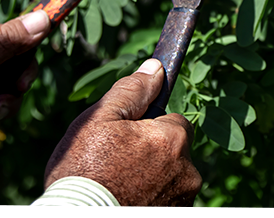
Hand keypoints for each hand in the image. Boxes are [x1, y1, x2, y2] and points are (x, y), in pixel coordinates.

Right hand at [44, 58, 201, 211]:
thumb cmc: (84, 170)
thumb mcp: (99, 120)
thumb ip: (131, 91)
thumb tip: (156, 68)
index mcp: (173, 138)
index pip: (174, 122)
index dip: (150, 128)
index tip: (128, 140)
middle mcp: (188, 171)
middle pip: (175, 152)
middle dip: (154, 155)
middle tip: (119, 166)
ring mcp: (183, 201)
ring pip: (172, 180)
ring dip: (154, 180)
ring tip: (120, 187)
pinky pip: (169, 204)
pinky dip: (153, 203)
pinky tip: (127, 203)